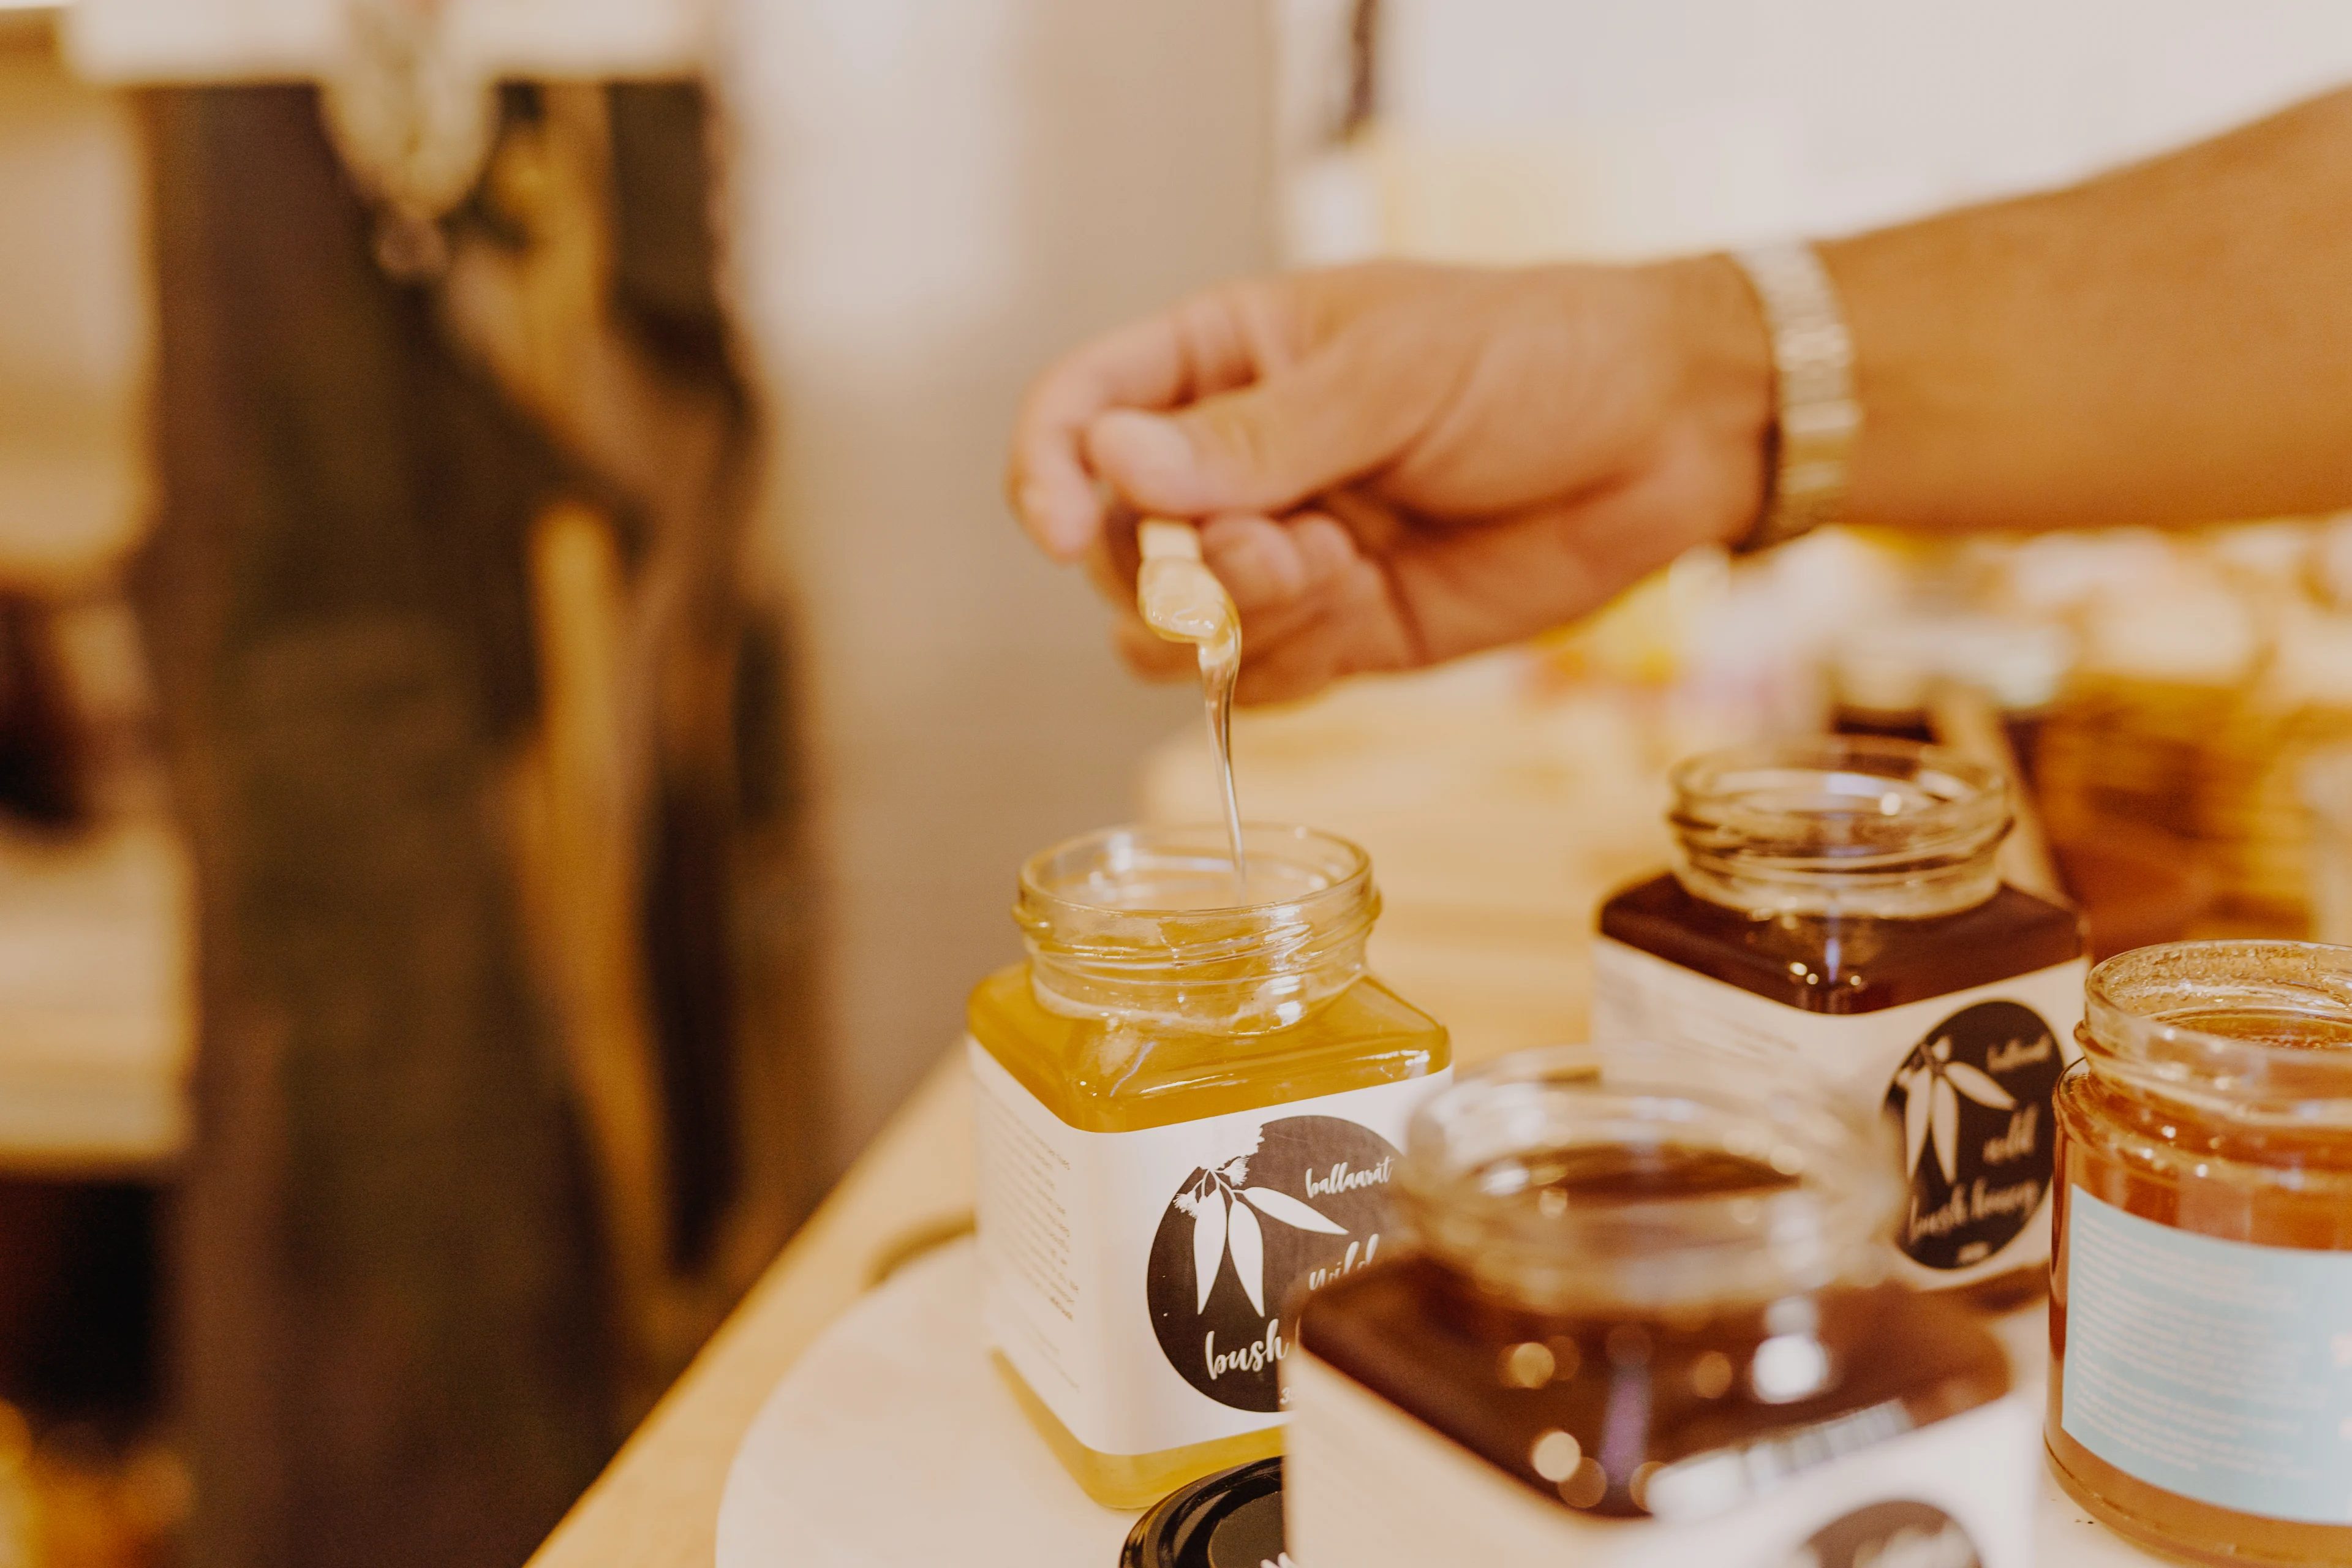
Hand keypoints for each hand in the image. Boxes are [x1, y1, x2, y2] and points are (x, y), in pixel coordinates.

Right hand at [1008, 258, 1772, 703]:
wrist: (1669, 438)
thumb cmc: (1537, 357)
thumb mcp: (1392, 373)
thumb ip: (1255, 435)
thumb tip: (1111, 461)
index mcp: (1223, 360)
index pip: (1080, 410)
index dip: (1047, 469)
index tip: (1057, 524)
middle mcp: (1233, 466)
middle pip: (1110, 544)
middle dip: (1167, 566)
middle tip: (1273, 549)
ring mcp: (1280, 555)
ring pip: (1168, 631)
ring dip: (1227, 621)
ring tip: (1330, 571)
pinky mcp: (1338, 632)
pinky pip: (1253, 678)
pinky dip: (1282, 661)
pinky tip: (1360, 601)